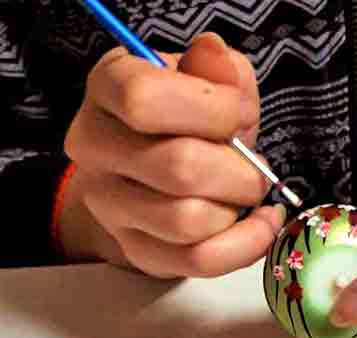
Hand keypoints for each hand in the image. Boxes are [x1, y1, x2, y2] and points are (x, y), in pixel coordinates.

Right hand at [59, 34, 284, 276]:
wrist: (152, 171)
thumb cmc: (183, 119)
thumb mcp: (202, 80)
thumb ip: (217, 69)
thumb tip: (215, 58)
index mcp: (107, 89)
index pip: (144, 101)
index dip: (210, 110)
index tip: (238, 115)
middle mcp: (95, 148)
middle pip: (177, 168)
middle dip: (238, 170)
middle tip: (253, 167)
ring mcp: (110, 206)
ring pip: (186, 221)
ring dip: (235, 208)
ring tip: (243, 193)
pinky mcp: (136, 250)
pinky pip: (196, 260)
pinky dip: (243, 245)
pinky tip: (260, 226)